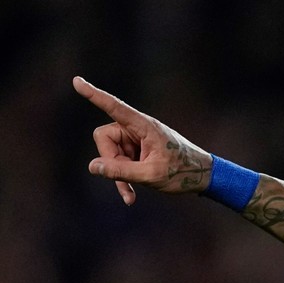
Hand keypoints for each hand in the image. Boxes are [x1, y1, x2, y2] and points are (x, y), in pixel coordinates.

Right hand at [73, 76, 211, 205]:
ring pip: (110, 153)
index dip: (94, 95)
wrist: (204, 177)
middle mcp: (137, 128)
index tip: (77, 81)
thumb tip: (92, 166)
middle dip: (110, 160)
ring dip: (119, 174)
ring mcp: (137, 139)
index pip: (114, 107)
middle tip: (128, 178)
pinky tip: (130, 197)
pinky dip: (123, 178)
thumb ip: (121, 171)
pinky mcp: (138, 150)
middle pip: (104, 138)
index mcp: (144, 126)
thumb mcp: (151, 174)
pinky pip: (119, 162)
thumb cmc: (183, 172)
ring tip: (133, 191)